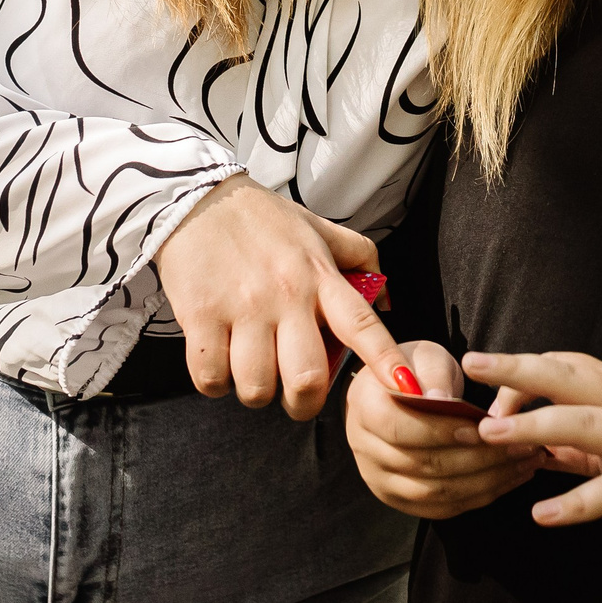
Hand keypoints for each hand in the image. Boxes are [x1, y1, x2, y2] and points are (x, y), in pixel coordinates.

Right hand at [154, 175, 412, 420]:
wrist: (194, 198)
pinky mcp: (201, 315)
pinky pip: (212, 377)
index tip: (406, 389)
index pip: (362, 323)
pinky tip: (219, 360)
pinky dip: (215, 382)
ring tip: (251, 369)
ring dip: (256, 391)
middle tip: (295, 395)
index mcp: (320, 275)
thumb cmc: (263, 221)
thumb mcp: (318, 229)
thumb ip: (359, 258)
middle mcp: (287, 293)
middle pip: (308, 379)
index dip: (386, 360)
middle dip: (303, 403)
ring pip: (258, 387)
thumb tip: (390, 302)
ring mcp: (243, 307)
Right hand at [345, 341, 543, 518]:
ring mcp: (382, 481)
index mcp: (364, 409)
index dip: (443, 431)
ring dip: (487, 480)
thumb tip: (441, 400)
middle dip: (479, 457)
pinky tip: (511, 477)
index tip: (483, 425)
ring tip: (525, 461)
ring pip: (437, 492)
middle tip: (522, 444)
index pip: (400, 430)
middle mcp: (366, 451)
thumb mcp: (423, 355)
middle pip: (423, 465)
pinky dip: (481, 495)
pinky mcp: (403, 500)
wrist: (396, 396)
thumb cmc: (416, 371)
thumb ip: (432, 373)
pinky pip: (444, 507)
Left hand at [467, 350, 601, 547]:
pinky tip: (541, 515)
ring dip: (533, 426)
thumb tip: (533, 444)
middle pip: (568, 377)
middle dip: (517, 369)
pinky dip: (573, 504)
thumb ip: (583, 442)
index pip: (567, 364)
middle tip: (473, 365)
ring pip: (583, 424)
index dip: (523, 371)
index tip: (489, 390)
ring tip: (491, 437)